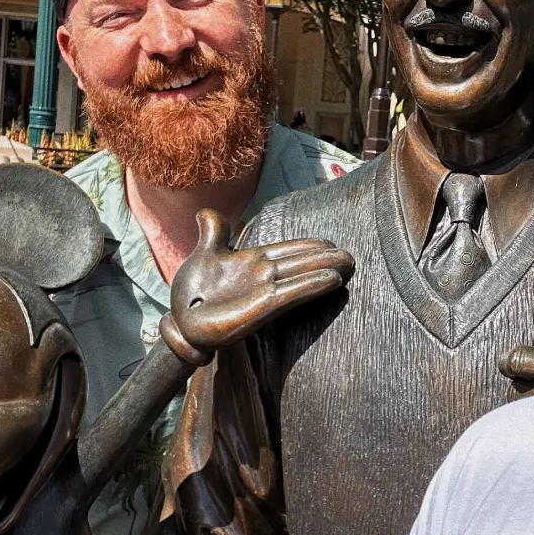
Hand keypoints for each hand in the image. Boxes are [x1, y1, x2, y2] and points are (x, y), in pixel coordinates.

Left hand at [171, 210, 353, 351]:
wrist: (182, 322)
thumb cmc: (195, 291)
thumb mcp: (203, 254)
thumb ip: (213, 233)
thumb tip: (206, 213)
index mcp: (254, 260)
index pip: (288, 249)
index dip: (310, 246)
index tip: (332, 243)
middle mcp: (264, 275)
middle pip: (301, 262)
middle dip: (326, 258)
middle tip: (351, 257)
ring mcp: (264, 291)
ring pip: (302, 276)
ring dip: (326, 270)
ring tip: (348, 264)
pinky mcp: (261, 308)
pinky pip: (292, 294)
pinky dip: (312, 286)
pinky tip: (332, 280)